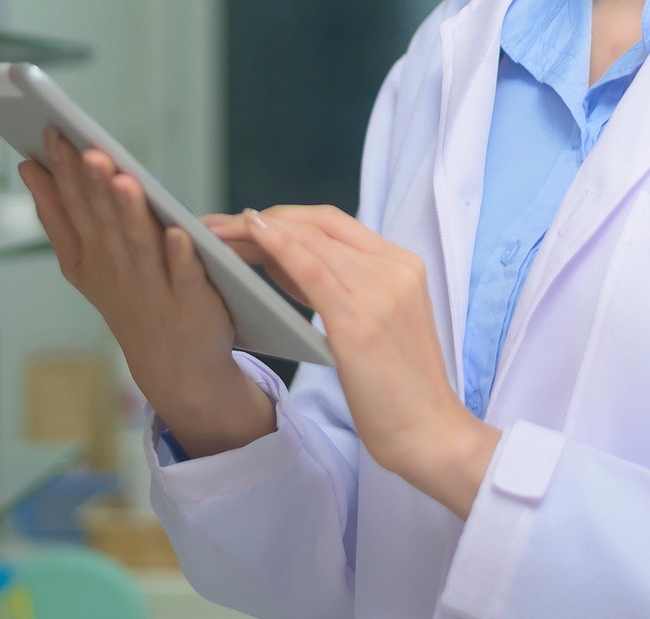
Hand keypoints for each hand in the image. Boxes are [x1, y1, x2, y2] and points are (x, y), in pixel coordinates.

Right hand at [18, 128, 272, 457]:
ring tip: (123, 179)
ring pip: (139, 244)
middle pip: (105, 221)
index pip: (76, 205)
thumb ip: (56, 214)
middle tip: (86, 148)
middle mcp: (119, 268)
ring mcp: (154, 286)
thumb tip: (28, 167)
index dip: (65, 170)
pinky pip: (184, 276)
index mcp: (92, 254)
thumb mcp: (82, 262)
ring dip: (131, 213)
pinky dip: (180, 256)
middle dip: (94, 184)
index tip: (54, 132)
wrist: (174, 367)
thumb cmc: (129, 300)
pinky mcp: (190, 302)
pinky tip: (176, 232)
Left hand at [206, 205, 499, 516]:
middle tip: (221, 226)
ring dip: (258, 232)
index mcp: (403, 266)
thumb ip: (337, 286)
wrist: (429, 434)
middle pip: (320, 226)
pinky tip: (253, 235)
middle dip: (267, 220)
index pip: (337, 224)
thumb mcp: (373, 324)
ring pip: (311, 241)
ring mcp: (380, 292)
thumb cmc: (398, 389)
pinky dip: (280, 245)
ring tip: (219, 234)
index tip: (249, 223)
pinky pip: (313, 269)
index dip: (289, 217)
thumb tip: (280, 256)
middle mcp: (395, 269)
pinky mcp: (359, 321)